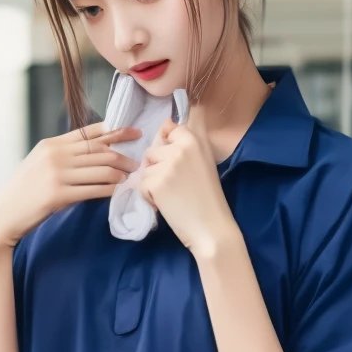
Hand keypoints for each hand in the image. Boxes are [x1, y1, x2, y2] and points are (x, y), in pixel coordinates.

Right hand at [0, 125, 140, 247]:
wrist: (2, 216)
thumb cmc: (22, 194)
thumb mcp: (39, 166)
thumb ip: (62, 157)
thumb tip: (91, 156)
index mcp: (51, 145)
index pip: (89, 133)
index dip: (115, 131)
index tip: (134, 132)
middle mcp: (55, 155)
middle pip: (98, 151)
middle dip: (123, 155)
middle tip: (137, 162)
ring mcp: (56, 174)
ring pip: (99, 169)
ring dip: (119, 173)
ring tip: (130, 177)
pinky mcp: (58, 195)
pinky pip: (93, 189)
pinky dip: (109, 190)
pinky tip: (118, 191)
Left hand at [139, 110, 237, 256]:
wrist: (211, 226)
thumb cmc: (208, 197)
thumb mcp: (203, 161)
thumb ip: (186, 143)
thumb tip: (166, 125)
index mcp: (193, 139)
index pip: (168, 128)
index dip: (165, 145)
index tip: (173, 162)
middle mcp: (180, 147)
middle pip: (152, 151)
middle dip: (157, 168)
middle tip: (175, 185)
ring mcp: (167, 164)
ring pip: (145, 169)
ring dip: (152, 183)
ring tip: (170, 196)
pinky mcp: (155, 182)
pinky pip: (141, 185)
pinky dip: (148, 197)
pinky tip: (164, 204)